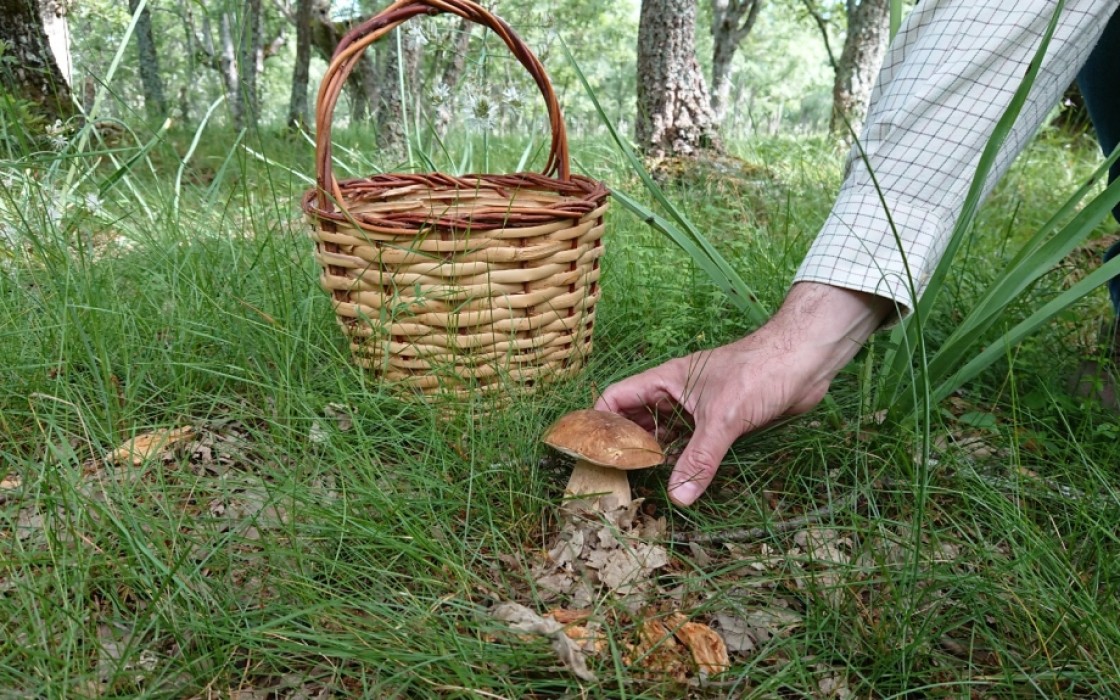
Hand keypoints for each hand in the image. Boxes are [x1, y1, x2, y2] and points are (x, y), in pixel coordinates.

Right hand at [594, 283, 891, 505]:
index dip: (599, 422)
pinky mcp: (722, 422)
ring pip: (665, 435)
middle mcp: (676, 395)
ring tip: (640, 488)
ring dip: (655, 457)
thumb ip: (699, 459)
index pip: (616, 398)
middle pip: (636, 421)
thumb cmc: (760, 372)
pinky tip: (679, 482)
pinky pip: (692, 444)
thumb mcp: (724, 418)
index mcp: (665, 381)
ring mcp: (699, 409)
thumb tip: (678, 498)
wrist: (807, 360)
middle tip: (615, 481)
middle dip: (624, 447)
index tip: (592, 454)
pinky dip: (683, 461)